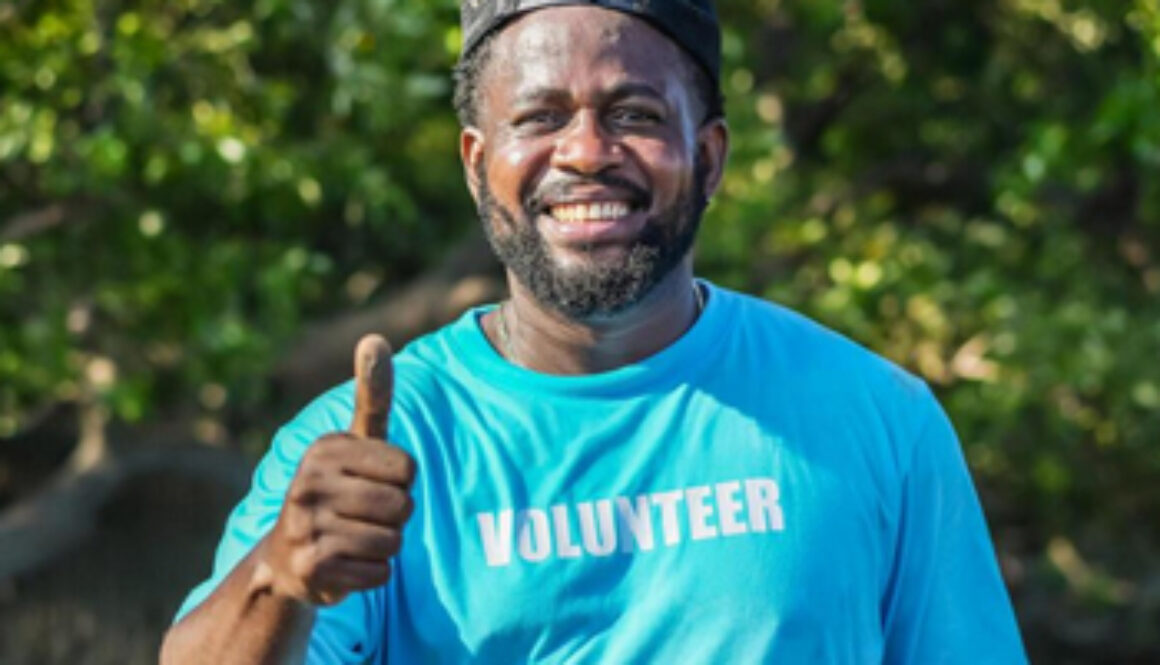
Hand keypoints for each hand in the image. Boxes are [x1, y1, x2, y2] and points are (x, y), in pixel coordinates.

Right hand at [258, 334, 416, 605]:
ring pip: (393, 541)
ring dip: (383, 547)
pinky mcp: (312, 566)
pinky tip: (344, 565)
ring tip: (352, 540)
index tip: (370, 485)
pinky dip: (371, 573)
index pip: (407, 470)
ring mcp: (306, 525)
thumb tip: (375, 338)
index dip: (400, 483)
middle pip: (403, 507)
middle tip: (360, 518)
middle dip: (393, 518)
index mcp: (326, 449)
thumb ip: (372, 396)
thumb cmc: (336, 492)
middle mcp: (308, 482)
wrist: (285, 560)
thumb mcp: (353, 444)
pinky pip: (380, 572)